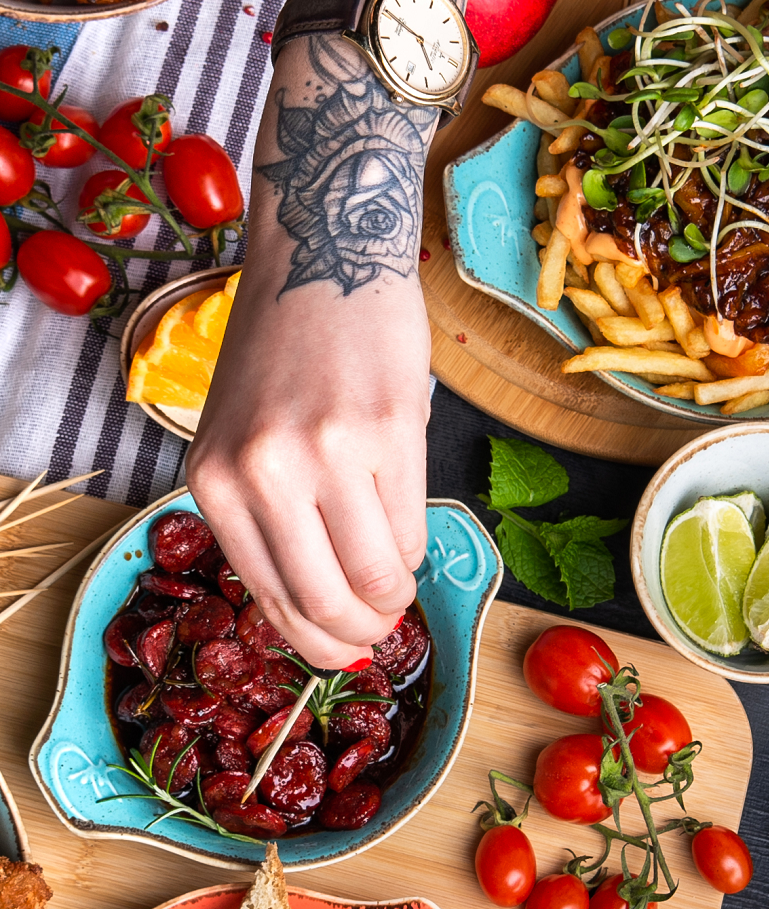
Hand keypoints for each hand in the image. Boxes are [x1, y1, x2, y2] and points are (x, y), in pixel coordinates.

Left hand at [186, 269, 431, 668]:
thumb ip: (269, 518)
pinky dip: (415, 546)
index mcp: (213, 481)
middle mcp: (262, 472)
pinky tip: (404, 524)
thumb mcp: (244, 441)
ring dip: (398, 597)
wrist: (323, 258)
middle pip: (328, 602)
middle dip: (364, 633)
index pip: (270, 600)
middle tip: (382, 631)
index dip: (318, 642)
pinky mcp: (388, 433)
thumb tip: (322, 606)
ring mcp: (326, 453)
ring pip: (379, 576)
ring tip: (400, 584)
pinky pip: (412, 529)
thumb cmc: (284, 352)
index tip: (346, 650)